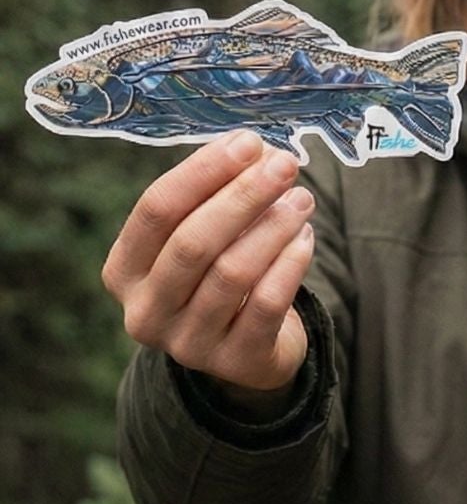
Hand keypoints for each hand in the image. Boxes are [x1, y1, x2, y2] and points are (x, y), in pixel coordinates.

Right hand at [102, 130, 314, 396]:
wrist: (244, 349)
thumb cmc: (218, 272)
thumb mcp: (205, 234)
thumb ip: (222, 191)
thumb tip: (262, 151)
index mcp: (124, 270)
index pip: (156, 210)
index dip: (203, 171)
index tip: (248, 142)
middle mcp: (145, 312)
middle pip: (192, 242)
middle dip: (243, 196)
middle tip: (286, 164)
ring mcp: (187, 344)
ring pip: (232, 274)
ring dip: (273, 228)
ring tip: (302, 199)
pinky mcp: (234, 362)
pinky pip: (266, 305)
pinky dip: (290, 265)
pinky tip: (306, 238)